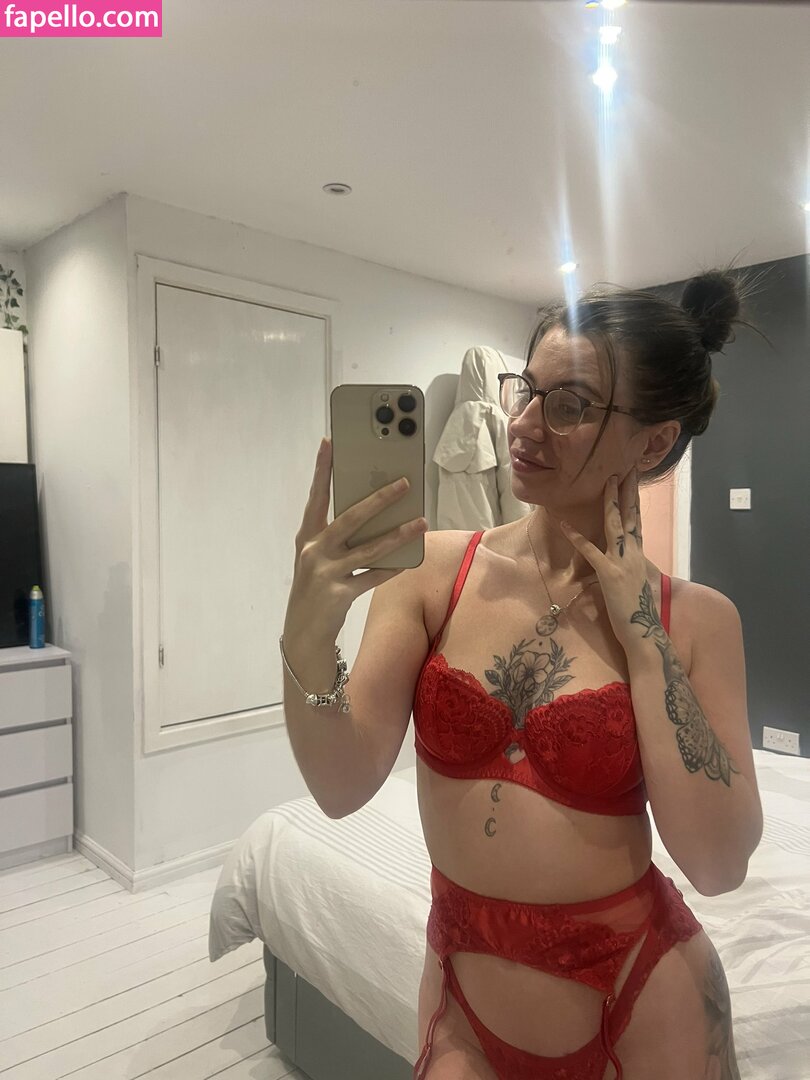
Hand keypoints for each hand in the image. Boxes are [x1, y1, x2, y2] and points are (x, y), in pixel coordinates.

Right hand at [285, 438, 427, 640]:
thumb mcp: (319, 559)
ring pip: (369, 549)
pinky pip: (372, 577)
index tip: (330, 443)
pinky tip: (411, 560)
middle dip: (379, 499)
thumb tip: (377, 517)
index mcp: (307, 537)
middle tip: (404, 483)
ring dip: (398, 535)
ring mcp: (325, 573)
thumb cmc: (316, 589)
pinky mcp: (338, 595)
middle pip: (350, 518)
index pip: (316, 497)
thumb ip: (339, 539)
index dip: (322, 470)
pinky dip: (392, 568)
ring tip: (421, 522)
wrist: (302, 633)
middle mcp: (313, 551)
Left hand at [560, 469, 654, 654]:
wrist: (645, 632)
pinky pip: (590, 551)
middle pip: (630, 516)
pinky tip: (564, 523)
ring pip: (615, 525)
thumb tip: (622, 564)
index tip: (634, 481)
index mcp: (639, 555)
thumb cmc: (639, 613)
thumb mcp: (636, 585)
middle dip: (628, 491)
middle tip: (625, 468)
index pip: (636, 521)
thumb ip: (628, 570)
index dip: (634, 501)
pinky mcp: (609, 574)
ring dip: (610, 501)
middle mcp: (634, 553)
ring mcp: (622, 562)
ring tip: (607, 481)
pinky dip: (576, 537)